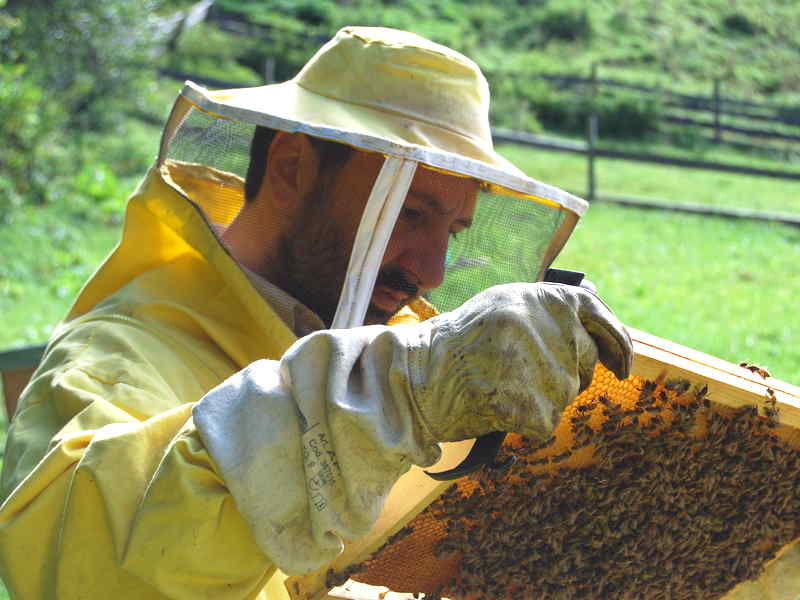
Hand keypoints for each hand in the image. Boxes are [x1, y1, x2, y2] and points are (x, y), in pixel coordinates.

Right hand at [399, 282, 632, 442]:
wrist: (421, 374)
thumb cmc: (462, 339)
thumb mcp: (506, 303)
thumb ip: (550, 308)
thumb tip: (598, 317)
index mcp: (550, 299)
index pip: (604, 321)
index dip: (618, 346)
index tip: (622, 366)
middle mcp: (556, 330)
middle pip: (585, 364)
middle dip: (567, 373)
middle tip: (523, 372)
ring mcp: (551, 372)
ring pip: (565, 395)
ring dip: (541, 396)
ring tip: (500, 383)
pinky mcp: (539, 410)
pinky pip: (546, 422)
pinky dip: (524, 421)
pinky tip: (497, 405)